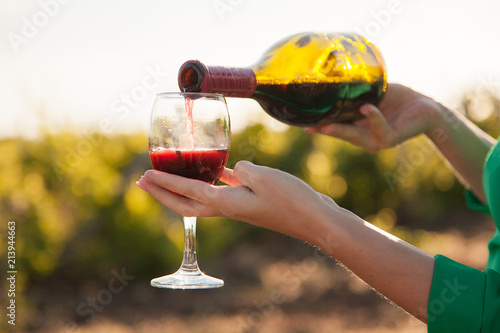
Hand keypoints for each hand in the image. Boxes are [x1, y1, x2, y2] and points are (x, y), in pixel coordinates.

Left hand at [136, 161, 338, 242]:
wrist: (316, 221)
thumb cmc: (291, 200)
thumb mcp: (263, 177)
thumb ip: (240, 170)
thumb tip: (233, 170)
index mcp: (226, 203)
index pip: (187, 190)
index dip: (165, 182)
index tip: (145, 175)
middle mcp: (228, 208)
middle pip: (185, 203)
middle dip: (163, 193)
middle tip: (143, 181)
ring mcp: (239, 206)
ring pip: (201, 197)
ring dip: (182, 188)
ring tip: (169, 175)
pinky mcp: (251, 202)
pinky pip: (222, 190)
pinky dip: (211, 180)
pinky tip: (214, 169)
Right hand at [305, 83, 440, 152]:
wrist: (427, 109)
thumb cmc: (401, 100)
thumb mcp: (374, 95)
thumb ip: (359, 92)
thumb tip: (339, 78)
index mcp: (359, 128)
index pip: (336, 127)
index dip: (320, 125)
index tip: (303, 124)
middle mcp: (365, 138)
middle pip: (341, 134)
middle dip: (325, 131)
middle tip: (309, 127)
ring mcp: (377, 140)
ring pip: (355, 136)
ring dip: (340, 131)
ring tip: (326, 126)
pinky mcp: (391, 138)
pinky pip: (380, 129)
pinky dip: (373, 117)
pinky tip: (366, 108)